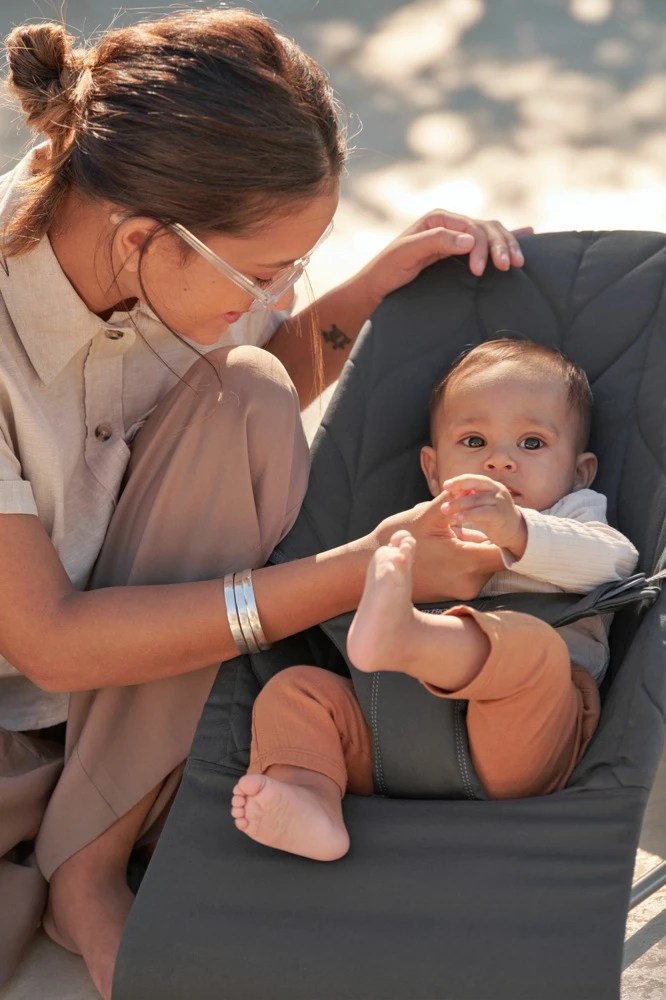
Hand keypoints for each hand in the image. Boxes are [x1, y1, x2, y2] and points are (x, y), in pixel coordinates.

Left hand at [358, 210, 531, 306]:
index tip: (481, 270)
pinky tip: (528, 233)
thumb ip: (436, 242)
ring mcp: (456, 237)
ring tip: (517, 264)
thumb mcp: (406, 254)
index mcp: (439, 219)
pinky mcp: (459, 252)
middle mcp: (450, 224)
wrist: (377, 288)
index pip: (472, 227)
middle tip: (508, 268)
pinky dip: (508, 238)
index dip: (482, 246)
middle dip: (501, 246)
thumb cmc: (387, 271)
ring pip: (492, 234)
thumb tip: (470, 239)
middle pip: (487, 228)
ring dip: (508, 246)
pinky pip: (487, 242)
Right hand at [373, 491, 503, 601]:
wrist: (370, 568)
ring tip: (453, 535)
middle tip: (470, 524)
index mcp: (466, 560)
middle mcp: (469, 581)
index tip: (494, 521)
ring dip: (475, 549)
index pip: (504, 551)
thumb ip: (453, 498)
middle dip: (488, 539)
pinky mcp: (454, 593)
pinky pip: (471, 573)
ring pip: (484, 566)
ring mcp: (462, 589)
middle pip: (496, 558)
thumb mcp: (427, 515)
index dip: (502, 534)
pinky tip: (446, 548)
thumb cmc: (396, 539)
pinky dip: (466, 560)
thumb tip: (470, 484)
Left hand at [441, 474, 526, 557]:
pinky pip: (482, 512)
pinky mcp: (501, 514)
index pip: (472, 478)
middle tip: (442, 499)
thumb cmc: (492, 516)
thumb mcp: (480, 504)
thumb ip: (468, 497)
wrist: (515, 531)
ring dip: (459, 504)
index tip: (445, 485)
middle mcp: (496, 490)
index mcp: (490, 485)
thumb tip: (448, 494)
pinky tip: (458, 518)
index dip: (458, 481)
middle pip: (474, 485)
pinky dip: (469, 515)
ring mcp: (500, 501)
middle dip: (456, 491)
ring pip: (476, 499)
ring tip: (445, 510)